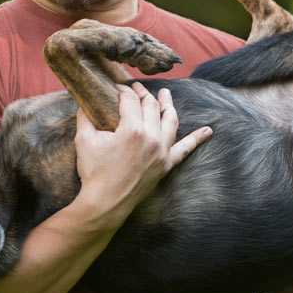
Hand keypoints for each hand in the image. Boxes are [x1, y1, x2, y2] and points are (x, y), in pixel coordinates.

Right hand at [74, 82, 211, 220]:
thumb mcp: (84, 140)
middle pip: (151, 106)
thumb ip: (85, 117)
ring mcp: (161, 152)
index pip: (130, 100)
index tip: (116, 89)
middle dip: (142, 93)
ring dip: (168, 104)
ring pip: (170, 120)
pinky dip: (197, 139)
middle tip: (135, 88)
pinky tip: (208, 131)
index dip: (122, 91)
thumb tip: (85, 102)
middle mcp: (151, 138)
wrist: (105, 204)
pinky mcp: (166, 165)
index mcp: (132, 129)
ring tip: (166, 93)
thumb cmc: (94, 173)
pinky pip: (185, 149)